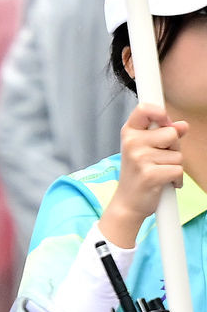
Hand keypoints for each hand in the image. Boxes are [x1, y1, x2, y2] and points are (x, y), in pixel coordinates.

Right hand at [99, 103, 185, 246]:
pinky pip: (178, 170)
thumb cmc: (138, 173)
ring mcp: (139, 158)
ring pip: (178, 155)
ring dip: (175, 166)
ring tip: (159, 172)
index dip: (160, 112)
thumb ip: (165, 134)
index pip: (144, 109)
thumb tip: (184, 125)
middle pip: (171, 133)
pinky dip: (176, 180)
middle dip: (174, 147)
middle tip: (160, 158)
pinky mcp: (150, 175)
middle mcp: (131, 142)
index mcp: (129, 132)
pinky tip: (164, 183)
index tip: (165, 120)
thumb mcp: (146, 149)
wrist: (128, 202)